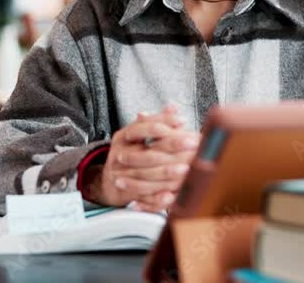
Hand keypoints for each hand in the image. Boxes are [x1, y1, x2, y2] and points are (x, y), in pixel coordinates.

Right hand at [84, 105, 200, 212]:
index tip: (183, 120)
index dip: (163, 122)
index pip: (142, 127)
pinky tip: (171, 195)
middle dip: (173, 146)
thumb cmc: (130, 153)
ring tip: (187, 169)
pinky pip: (143, 195)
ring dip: (168, 172)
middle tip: (194, 143)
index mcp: (123, 137)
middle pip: (148, 151)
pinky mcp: (125, 192)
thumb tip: (173, 107)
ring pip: (146, 174)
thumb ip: (156, 122)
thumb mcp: (138, 136)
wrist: (110, 181)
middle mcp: (119, 154)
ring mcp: (120, 174)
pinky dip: (157, 197)